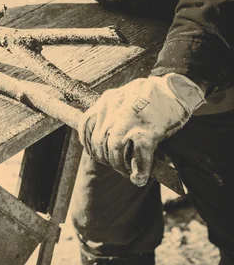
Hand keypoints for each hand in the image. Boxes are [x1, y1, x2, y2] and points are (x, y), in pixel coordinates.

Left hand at [78, 74, 204, 185]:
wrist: (178, 87)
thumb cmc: (154, 93)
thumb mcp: (126, 95)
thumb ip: (114, 110)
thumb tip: (107, 132)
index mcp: (107, 100)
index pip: (86, 124)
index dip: (87, 142)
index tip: (93, 151)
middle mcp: (113, 110)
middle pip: (98, 142)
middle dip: (104, 157)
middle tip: (115, 164)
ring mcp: (128, 122)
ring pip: (114, 151)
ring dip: (119, 165)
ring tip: (126, 170)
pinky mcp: (146, 133)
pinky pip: (138, 158)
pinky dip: (139, 171)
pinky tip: (139, 178)